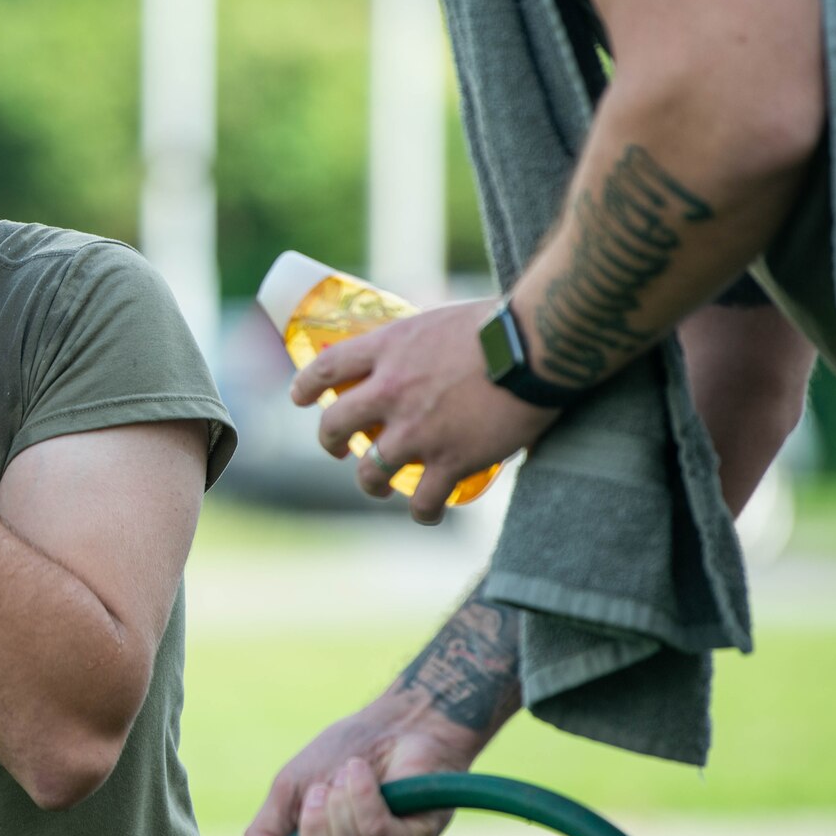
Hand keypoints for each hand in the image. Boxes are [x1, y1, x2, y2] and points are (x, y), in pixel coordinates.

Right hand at [233, 692, 483, 835]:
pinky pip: (376, 834)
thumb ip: (266, 833)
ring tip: (347, 773)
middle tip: (321, 786)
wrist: (392, 724)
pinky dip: (362, 795)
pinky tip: (362, 772)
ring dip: (340, 803)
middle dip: (313, 823)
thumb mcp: (290, 790)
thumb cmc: (341, 754)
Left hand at [290, 299, 558, 523]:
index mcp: (387, 349)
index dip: (304, 386)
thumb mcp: (442, 321)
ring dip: (371, 484)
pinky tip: (426, 514)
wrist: (538, 347)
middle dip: (330, 441)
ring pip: (371, 472)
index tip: (297, 398)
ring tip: (379, 486)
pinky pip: (423, 500)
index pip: (326, 367)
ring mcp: (416, 430)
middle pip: (335, 424)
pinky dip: (422, 511)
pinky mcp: (450, 460)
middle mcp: (390, 391)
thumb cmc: (502, 324)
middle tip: (337, 448)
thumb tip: (428, 348)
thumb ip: (423, 342)